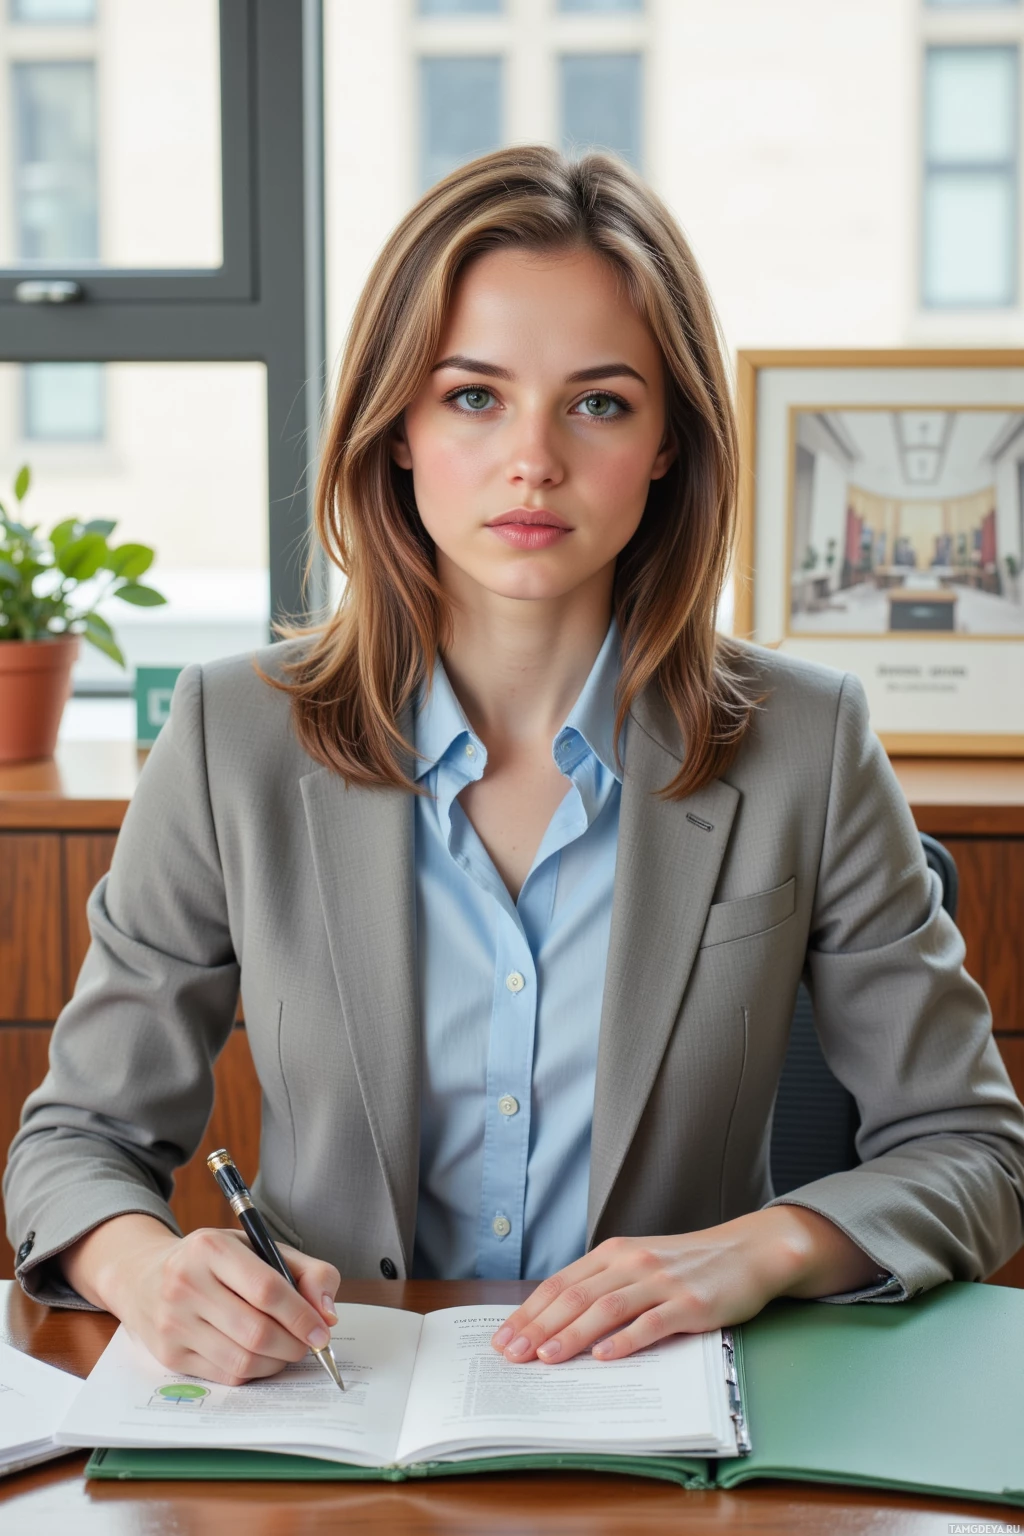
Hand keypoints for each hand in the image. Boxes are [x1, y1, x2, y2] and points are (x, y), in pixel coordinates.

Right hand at [62, 1213, 340, 1385]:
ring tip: (287, 1349)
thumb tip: (329, 1315)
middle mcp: (185, 1284)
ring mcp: (173, 1323)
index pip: (267, 1289)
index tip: (323, 1331)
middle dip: (294, 1344)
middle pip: (256, 1331)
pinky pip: (225, 1374)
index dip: (302, 1315)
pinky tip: (262, 1357)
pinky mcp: (169, 1356)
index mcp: (211, 1248)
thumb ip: (306, 1271)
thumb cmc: (215, 1262)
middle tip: (308, 1344)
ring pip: (242, 1359)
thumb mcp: (258, 1247)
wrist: (145, 1277)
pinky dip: (254, 1372)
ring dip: (277, 1362)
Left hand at [490, 1207, 883, 1364]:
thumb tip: (556, 1322)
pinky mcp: (690, 1303)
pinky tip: (605, 1356)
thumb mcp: (639, 1265)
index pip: (560, 1283)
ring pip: (606, 1308)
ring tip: (546, 1358)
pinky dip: (626, 1340)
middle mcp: (632, 1263)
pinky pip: (652, 1323)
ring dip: (572, 1335)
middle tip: (512, 1355)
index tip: (503, 1337)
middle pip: (576, 1295)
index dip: (529, 1311)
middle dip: (538, 1326)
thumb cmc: (688, 1265)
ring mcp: (661, 1282)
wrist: (747, 1251)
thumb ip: (604, 1286)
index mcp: (614, 1254)